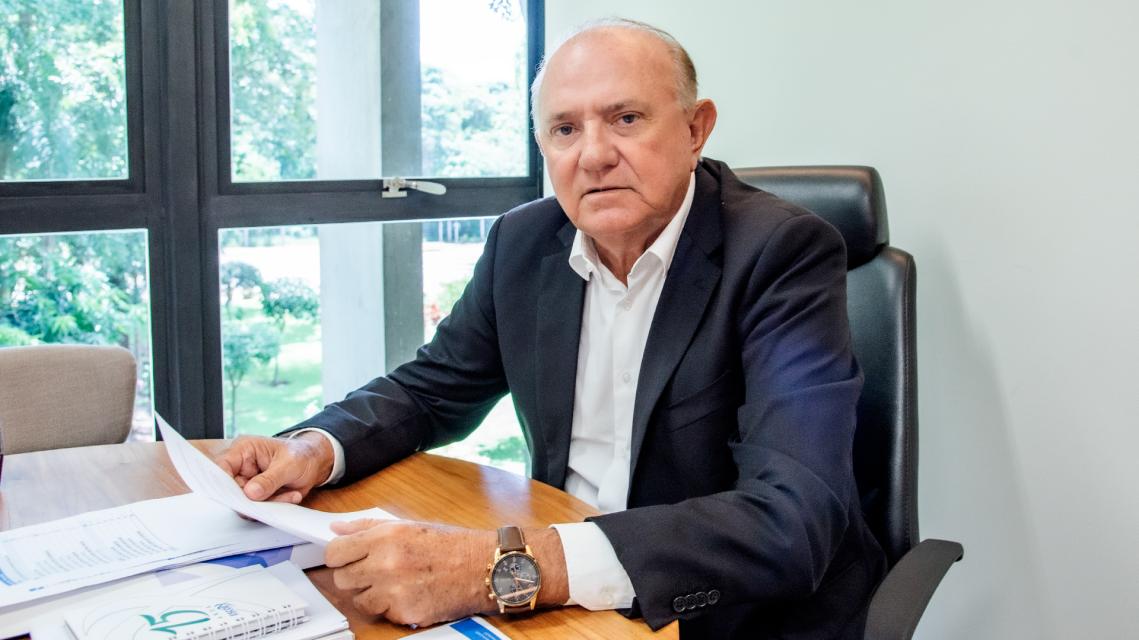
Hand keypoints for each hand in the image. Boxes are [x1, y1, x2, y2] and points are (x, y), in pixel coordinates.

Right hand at [213, 433, 333, 502]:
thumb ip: (269, 479)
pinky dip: (275, 506)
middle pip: (231, 490)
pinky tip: (291, 495)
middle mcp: (241, 467)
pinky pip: (258, 509)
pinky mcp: (256, 496)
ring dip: (268, 503)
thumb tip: (250, 493)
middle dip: (252, 499)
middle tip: (271, 500)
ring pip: (246, 503)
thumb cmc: (301, 455)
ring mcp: (248, 483)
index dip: (222, 484)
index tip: (237, 496)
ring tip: (291, 493)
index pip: (222, 467)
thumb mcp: (289, 465)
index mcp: (244, 450)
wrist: (315, 463)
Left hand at [326, 520, 494, 625]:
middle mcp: (386, 563)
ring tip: (395, 583)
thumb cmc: (450, 544)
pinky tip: (409, 594)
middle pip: (342, 579)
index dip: (338, 556)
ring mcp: (394, 591)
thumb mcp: (409, 525)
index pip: (335, 552)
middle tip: (374, 571)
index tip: (345, 558)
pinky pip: (382, 613)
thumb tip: (338, 528)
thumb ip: (368, 527)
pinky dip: (391, 607)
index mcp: (386, 537)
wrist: (482, 567)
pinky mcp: (404, 612)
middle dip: (354, 576)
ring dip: (372, 594)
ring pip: (359, 600)